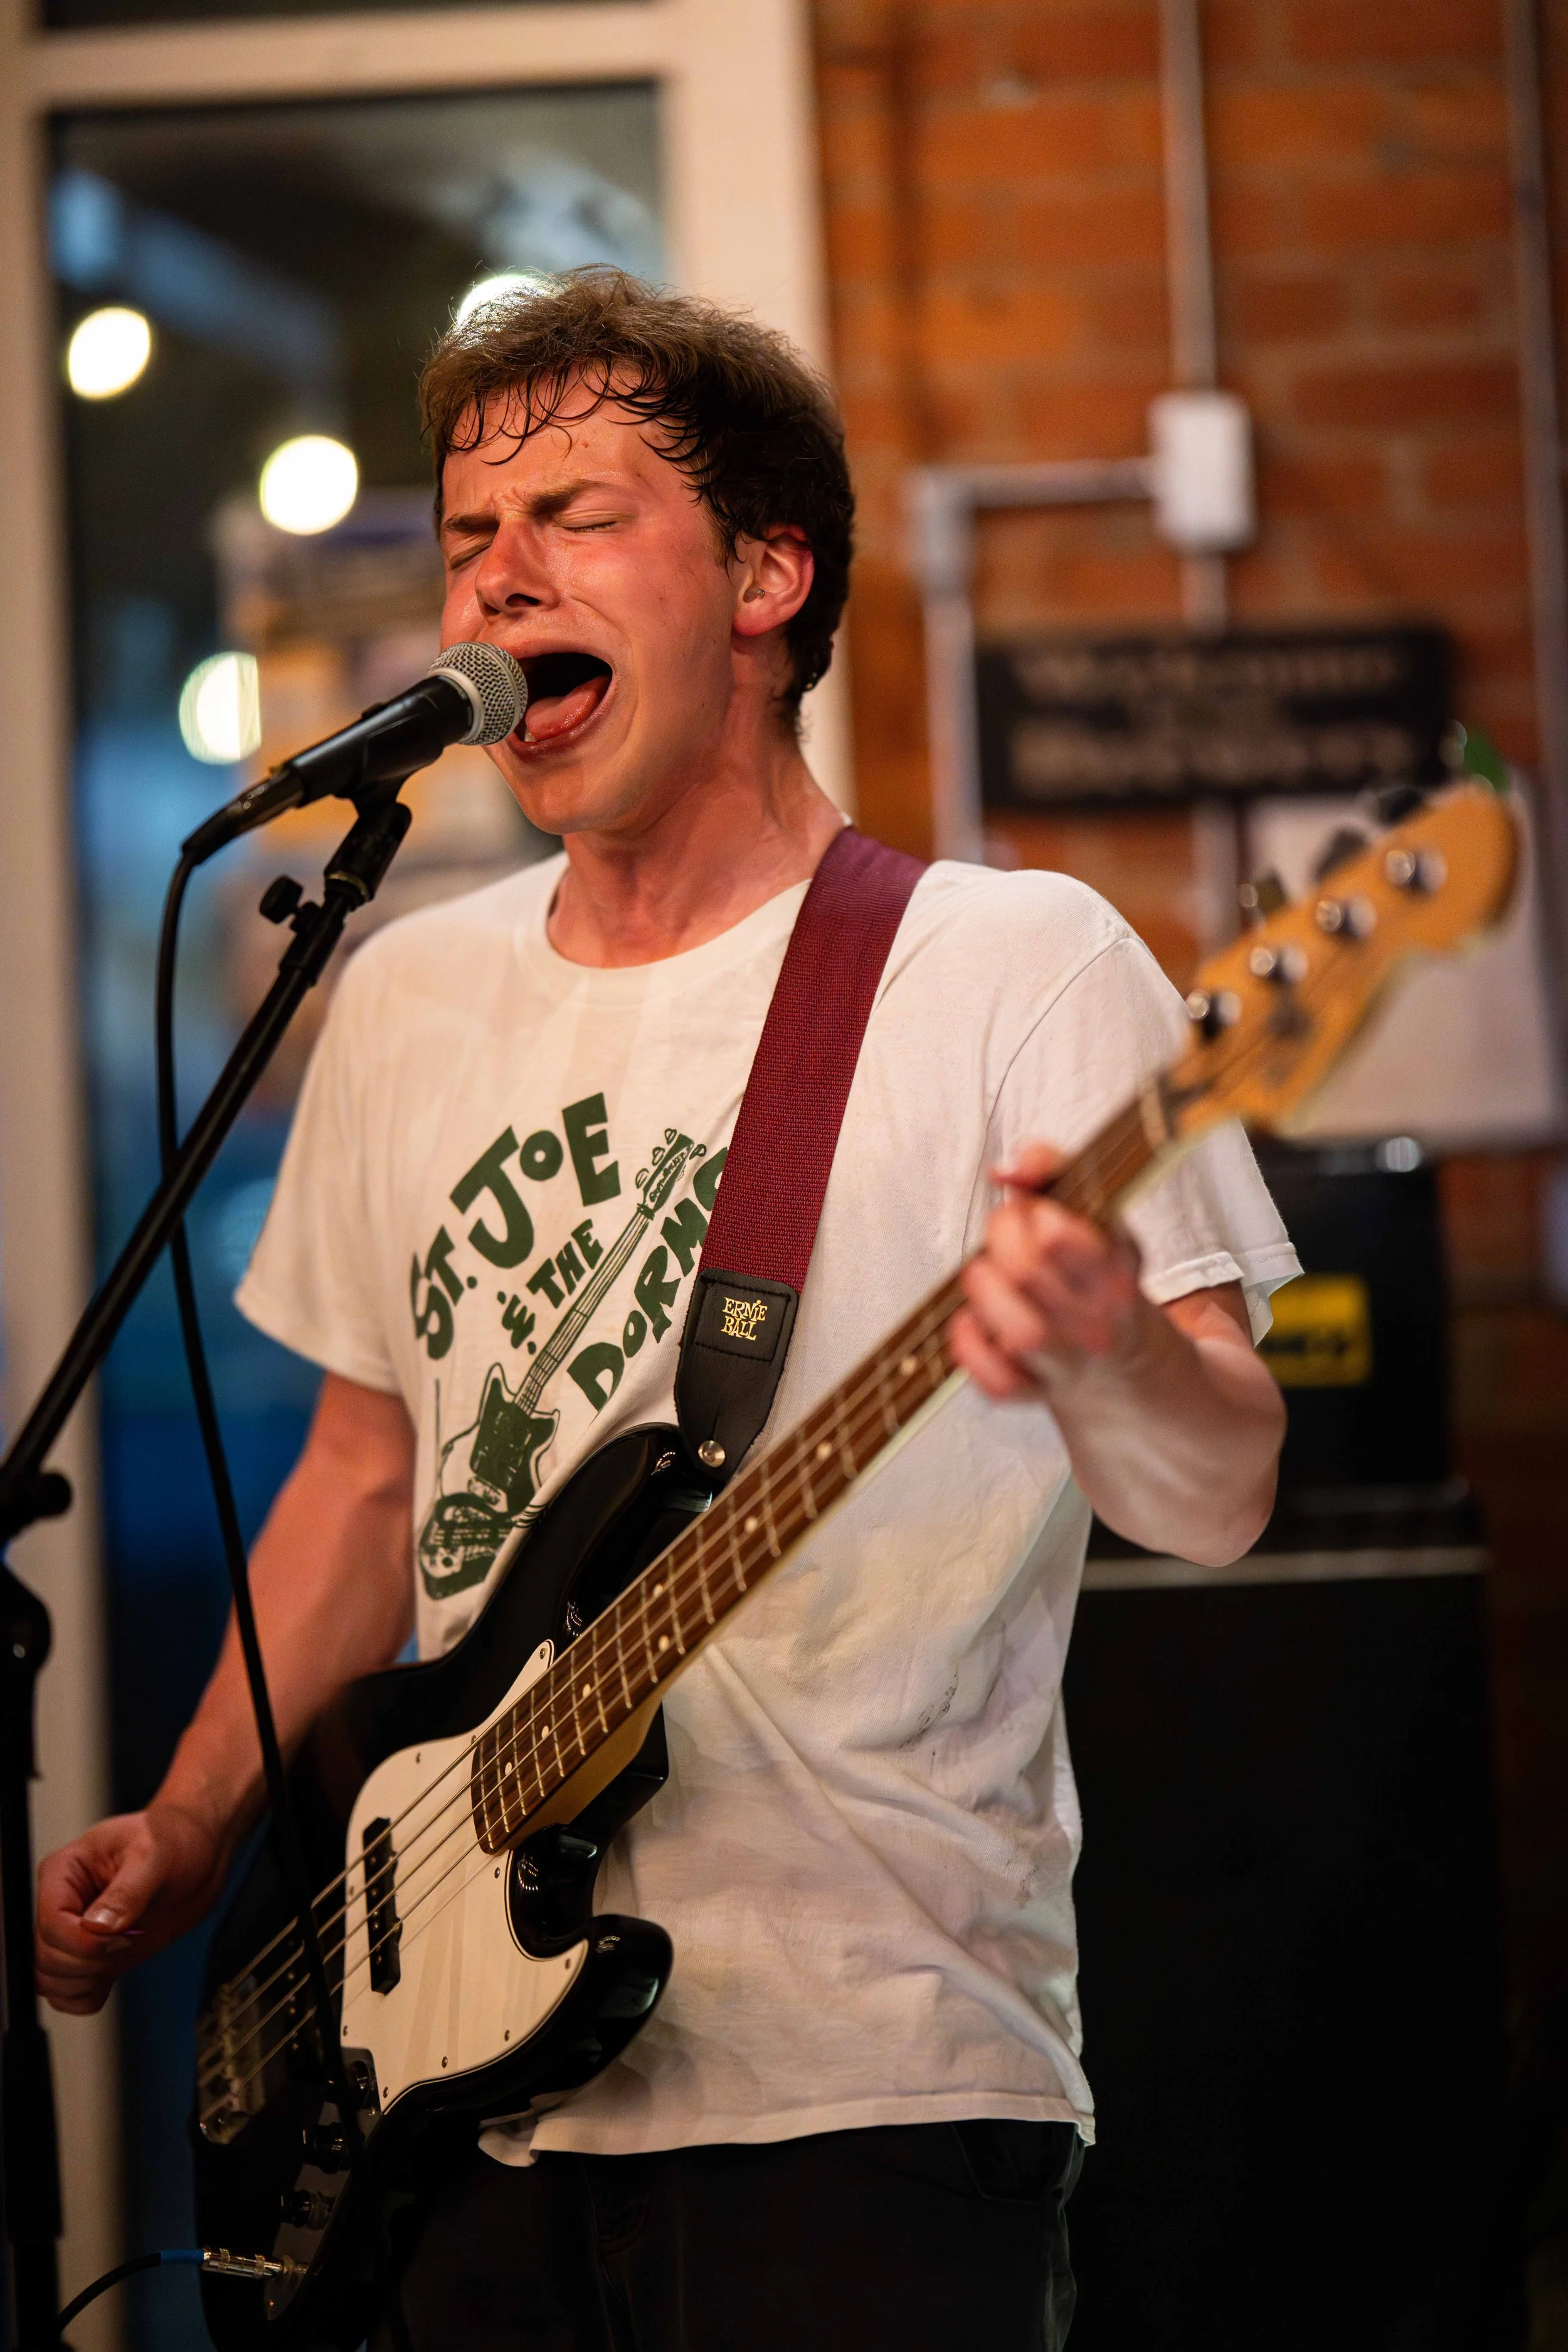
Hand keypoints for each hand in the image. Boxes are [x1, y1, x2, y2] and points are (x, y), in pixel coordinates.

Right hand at [36, 1803, 227, 2015]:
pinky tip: (113, 1972)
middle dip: (88, 1962)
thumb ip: (127, 1891)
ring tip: (122, 1952)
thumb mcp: (154, 1854)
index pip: (51, 1924)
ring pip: (49, 1981)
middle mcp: (62, 1904)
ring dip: (85, 1980)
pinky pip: (67, 1994)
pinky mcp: (91, 1956)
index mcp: (64, 1872)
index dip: (83, 1941)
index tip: (123, 1936)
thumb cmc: (173, 1839)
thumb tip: (98, 1926)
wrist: (197, 1854)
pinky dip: (85, 1996)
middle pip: (45, 1958)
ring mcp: (74, 1933)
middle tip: (128, 1942)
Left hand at [951, 1142, 1149, 1399]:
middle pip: (1026, 1274)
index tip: (1032, 1212)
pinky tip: (970, 1322)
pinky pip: (998, 1384)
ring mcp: (1068, 1364)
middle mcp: (1098, 1324)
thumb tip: (1005, 1170)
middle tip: (1001, 1237)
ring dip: (985, 1295)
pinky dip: (971, 1351)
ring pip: (1022, 1335)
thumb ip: (1050, 1169)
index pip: (1058, 1236)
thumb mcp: (1091, 1211)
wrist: (1121, 1357)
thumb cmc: (1093, 1270)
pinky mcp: (1034, 1393)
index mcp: (1115, 1273)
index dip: (1030, 1213)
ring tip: (983, 1276)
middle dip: (999, 1241)